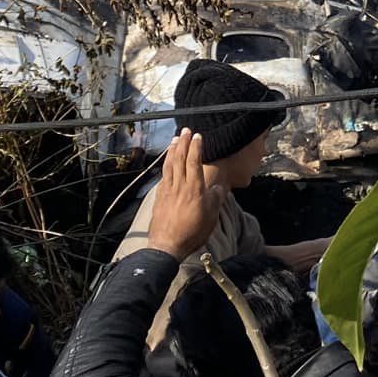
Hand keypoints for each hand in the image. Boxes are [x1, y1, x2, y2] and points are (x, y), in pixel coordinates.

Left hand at [146, 131, 227, 258]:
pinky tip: (166, 162)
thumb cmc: (192, 232)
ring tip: (174, 140)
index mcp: (194, 189)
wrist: (167, 245)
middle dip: (183, 143)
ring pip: (169, 165)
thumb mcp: (211, 217)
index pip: (194, 162)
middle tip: (185, 131)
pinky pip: (163, 175)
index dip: (196, 147)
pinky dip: (165, 165)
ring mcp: (167, 191)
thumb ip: (215, 199)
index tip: (198, 136)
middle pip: (180, 159)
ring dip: (172, 150)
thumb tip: (217, 188)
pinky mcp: (160, 197)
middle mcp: (179, 186)